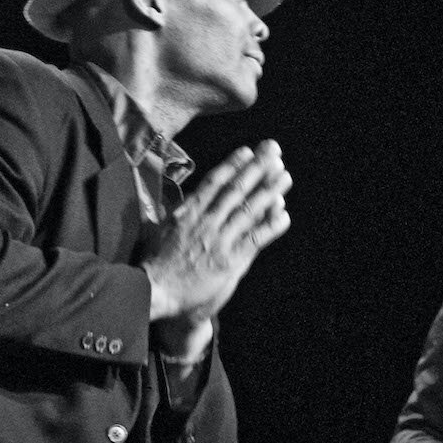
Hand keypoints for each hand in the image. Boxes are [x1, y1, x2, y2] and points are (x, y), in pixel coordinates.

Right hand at [142, 142, 291, 332]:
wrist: (157, 293)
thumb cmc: (162, 263)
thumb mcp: (166, 229)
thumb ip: (182, 211)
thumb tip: (186, 191)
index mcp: (188, 212)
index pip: (214, 183)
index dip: (232, 165)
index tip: (247, 151)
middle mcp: (204, 222)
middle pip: (235, 189)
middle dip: (256, 167)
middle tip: (273, 150)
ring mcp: (217, 240)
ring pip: (248, 209)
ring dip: (269, 191)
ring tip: (285, 175)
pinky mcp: (229, 260)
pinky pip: (255, 239)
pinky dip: (270, 226)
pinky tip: (283, 214)